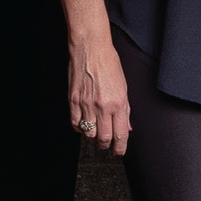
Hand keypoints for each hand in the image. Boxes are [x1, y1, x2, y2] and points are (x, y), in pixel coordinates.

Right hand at [68, 36, 130, 155]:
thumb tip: (127, 126)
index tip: (119, 152)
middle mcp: (102, 106)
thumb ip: (125, 109)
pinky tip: (83, 124)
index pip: (120, 134)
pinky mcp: (73, 100)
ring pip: (89, 133)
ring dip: (93, 136)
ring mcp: (86, 104)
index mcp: (118, 103)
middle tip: (107, 145)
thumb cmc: (109, 63)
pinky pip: (75, 123)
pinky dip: (79, 128)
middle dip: (106, 145)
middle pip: (104, 138)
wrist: (90, 48)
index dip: (120, 148)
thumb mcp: (124, 87)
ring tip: (96, 132)